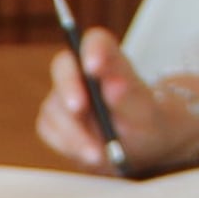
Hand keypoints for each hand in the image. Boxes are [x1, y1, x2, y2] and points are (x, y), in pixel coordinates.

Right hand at [34, 32, 198, 174]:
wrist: (142, 150)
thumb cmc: (148, 125)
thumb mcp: (147, 115)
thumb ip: (131, 98)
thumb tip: (112, 85)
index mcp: (110, 59)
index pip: (96, 41)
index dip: (92, 49)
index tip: (93, 66)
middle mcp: (81, 73)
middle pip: (63, 67)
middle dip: (69, 88)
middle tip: (79, 108)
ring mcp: (63, 96)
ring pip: (54, 106)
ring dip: (73, 132)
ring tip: (99, 154)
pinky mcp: (54, 121)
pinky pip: (49, 130)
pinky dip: (68, 145)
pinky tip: (90, 156)